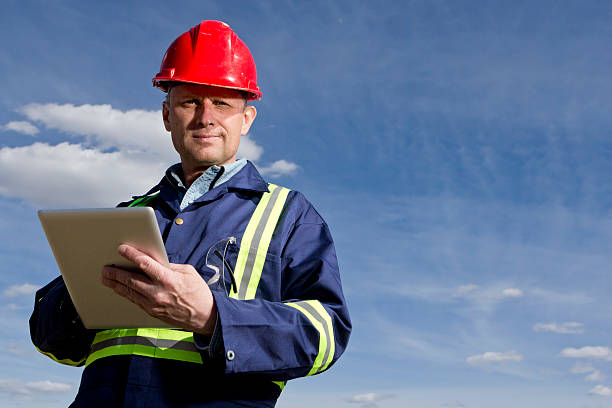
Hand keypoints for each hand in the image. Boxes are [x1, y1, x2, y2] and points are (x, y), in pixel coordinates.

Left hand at [101, 244, 216, 334]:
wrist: (205, 316)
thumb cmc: (198, 292)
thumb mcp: (188, 272)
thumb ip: (169, 266)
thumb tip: (154, 262)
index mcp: (169, 279)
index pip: (145, 264)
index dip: (131, 255)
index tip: (122, 249)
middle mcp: (158, 292)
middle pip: (131, 280)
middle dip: (116, 272)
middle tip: (105, 267)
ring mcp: (154, 304)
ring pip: (129, 292)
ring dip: (116, 284)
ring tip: (106, 278)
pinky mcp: (152, 312)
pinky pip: (135, 301)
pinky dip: (126, 293)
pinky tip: (119, 289)